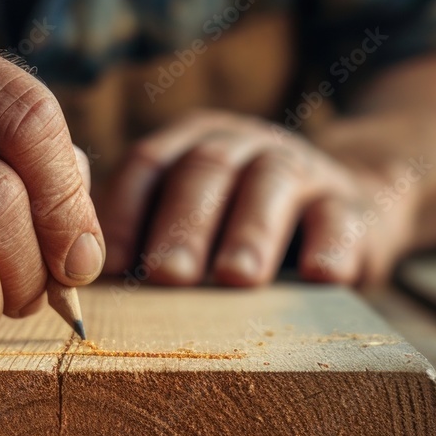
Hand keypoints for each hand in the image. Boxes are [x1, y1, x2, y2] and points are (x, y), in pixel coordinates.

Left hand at [98, 110, 419, 286]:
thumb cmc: (242, 228)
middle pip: (205, 171)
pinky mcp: (349, 202)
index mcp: (190, 146)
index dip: (126, 212)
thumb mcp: (195, 220)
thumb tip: (86, 290)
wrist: (347, 205)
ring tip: (234, 277)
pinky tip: (320, 275)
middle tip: (167, 275)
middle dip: (183, 223)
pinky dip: (330, 244)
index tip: (111, 268)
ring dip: (250, 231)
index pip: (148, 164)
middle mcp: (241, 145)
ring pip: (271, 184)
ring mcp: (298, 167)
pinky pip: (340, 216)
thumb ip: (149, 239)